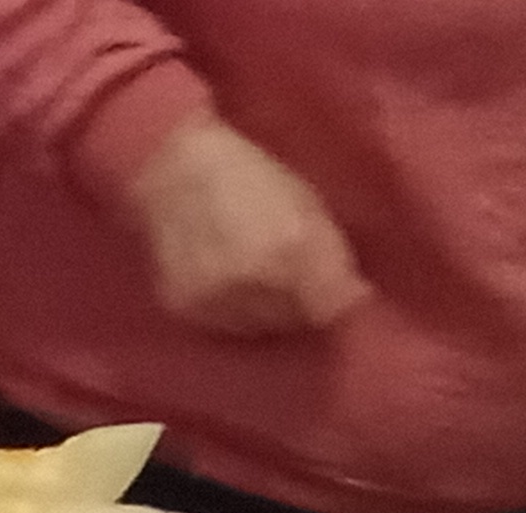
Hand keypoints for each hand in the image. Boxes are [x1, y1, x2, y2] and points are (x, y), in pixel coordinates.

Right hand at [124, 118, 370, 337]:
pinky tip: (231, 285)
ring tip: (261, 281)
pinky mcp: (186, 309)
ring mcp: (215, 298)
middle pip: (296, 321)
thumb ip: (331, 253)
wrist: (172, 171)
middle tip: (297, 279)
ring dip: (269, 312)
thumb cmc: (249, 174)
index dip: (341, 299)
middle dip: (304, 304)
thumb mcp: (305, 201)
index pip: (332, 307)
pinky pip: (225, 326)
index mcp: (292, 244)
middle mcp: (253, 279)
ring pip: (260, 329)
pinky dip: (235, 311)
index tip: (343, 289)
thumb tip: (353, 298)